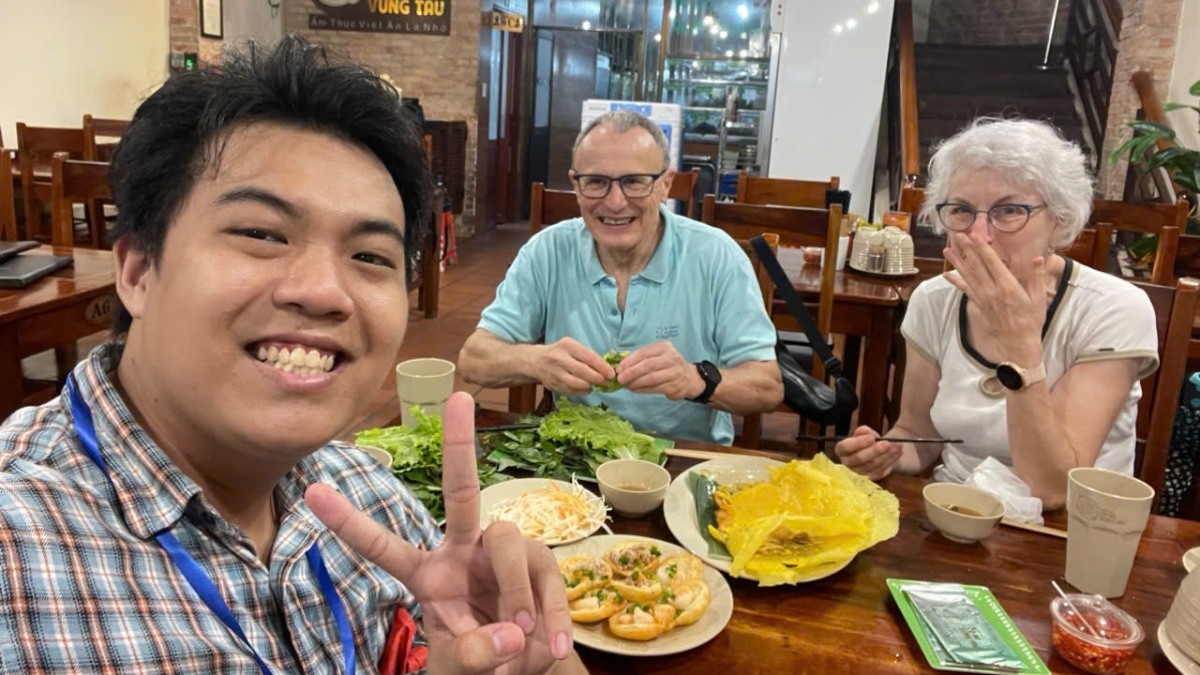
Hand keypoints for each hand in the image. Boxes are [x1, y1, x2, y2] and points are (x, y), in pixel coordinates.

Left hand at [305, 392, 573, 674]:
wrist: (525, 673)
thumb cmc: (480, 660)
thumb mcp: (461, 670)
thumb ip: (472, 657)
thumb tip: (509, 634)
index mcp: (429, 574)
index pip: (384, 547)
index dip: (350, 523)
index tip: (314, 493)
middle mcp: (466, 550)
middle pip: (461, 491)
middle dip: (459, 445)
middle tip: (459, 398)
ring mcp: (507, 552)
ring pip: (508, 544)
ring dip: (515, 595)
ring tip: (521, 642)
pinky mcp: (543, 563)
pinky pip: (547, 580)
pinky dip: (551, 620)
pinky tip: (549, 649)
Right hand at [532, 338, 614, 394]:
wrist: (535, 361)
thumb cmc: (559, 352)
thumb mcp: (572, 347)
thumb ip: (587, 356)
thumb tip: (607, 369)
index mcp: (567, 346)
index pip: (588, 357)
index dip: (602, 367)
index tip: (611, 374)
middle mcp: (559, 359)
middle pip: (583, 372)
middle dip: (598, 379)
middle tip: (606, 382)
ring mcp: (555, 373)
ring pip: (577, 384)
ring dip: (589, 386)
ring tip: (595, 384)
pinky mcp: (553, 385)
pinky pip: (571, 391)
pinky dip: (582, 391)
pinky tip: (586, 388)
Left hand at [617, 341, 705, 399]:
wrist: (688, 378)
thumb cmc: (666, 366)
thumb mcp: (656, 356)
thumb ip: (640, 359)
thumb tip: (620, 367)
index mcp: (664, 347)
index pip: (644, 353)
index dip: (629, 361)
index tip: (619, 369)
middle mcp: (671, 358)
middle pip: (647, 365)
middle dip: (631, 372)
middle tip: (620, 379)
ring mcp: (674, 372)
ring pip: (651, 378)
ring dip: (636, 382)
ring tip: (626, 385)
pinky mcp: (675, 385)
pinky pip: (655, 388)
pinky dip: (642, 389)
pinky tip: (635, 389)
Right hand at [834, 426, 901, 480]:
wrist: (880, 451)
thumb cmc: (869, 441)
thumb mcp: (867, 433)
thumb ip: (865, 431)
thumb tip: (862, 430)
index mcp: (842, 450)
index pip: (845, 447)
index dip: (858, 443)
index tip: (871, 438)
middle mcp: (847, 464)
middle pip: (859, 458)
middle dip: (874, 450)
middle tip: (887, 443)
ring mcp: (858, 473)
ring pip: (872, 465)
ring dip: (886, 455)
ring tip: (897, 445)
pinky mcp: (870, 479)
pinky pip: (880, 470)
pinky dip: (890, 461)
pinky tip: (898, 452)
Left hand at [942, 232, 1046, 361]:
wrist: (1018, 343)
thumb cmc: (1031, 320)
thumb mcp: (1039, 298)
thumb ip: (1036, 277)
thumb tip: (1038, 258)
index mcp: (1007, 287)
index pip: (992, 263)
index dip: (982, 248)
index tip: (974, 235)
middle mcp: (992, 291)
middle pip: (977, 266)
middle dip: (967, 249)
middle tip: (958, 235)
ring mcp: (983, 298)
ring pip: (967, 276)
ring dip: (957, 262)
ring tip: (947, 249)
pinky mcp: (978, 305)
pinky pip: (965, 290)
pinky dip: (955, 282)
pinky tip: (946, 274)